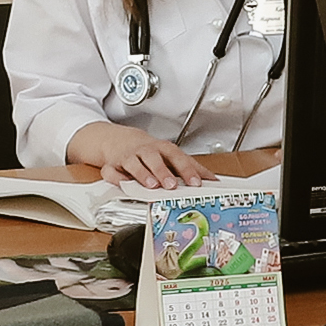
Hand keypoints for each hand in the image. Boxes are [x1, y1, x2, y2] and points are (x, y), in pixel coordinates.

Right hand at [73, 122, 211, 188]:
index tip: (197, 182)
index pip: (178, 157)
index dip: (188, 170)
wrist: (118, 140)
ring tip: (152, 185)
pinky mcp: (112, 165)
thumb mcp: (170, 156)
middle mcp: (146, 152)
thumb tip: (213, 179)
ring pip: (135, 164)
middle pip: (155, 158)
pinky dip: (116, 178)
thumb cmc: (149, 151)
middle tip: (172, 185)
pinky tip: (124, 184)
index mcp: (163, 149)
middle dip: (163, 171)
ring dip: (143, 174)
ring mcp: (129, 158)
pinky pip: (112, 171)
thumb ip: (190, 167)